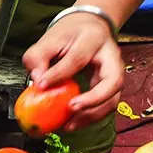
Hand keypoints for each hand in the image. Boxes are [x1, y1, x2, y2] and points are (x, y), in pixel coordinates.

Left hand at [21, 12, 123, 131]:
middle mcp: (110, 56)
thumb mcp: (51, 38)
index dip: (59, 73)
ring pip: (113, 99)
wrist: (89, 27)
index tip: (42, 84)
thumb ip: (38, 56)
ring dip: (92, 115)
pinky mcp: (112, 87)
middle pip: (113, 81)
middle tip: (72, 108)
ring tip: (70, 124)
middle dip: (94, 99)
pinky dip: (91, 117)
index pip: (78, 58)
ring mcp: (115, 72)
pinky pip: (106, 105)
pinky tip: (73, 122)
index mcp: (93, 39)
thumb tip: (37, 80)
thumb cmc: (71, 33)